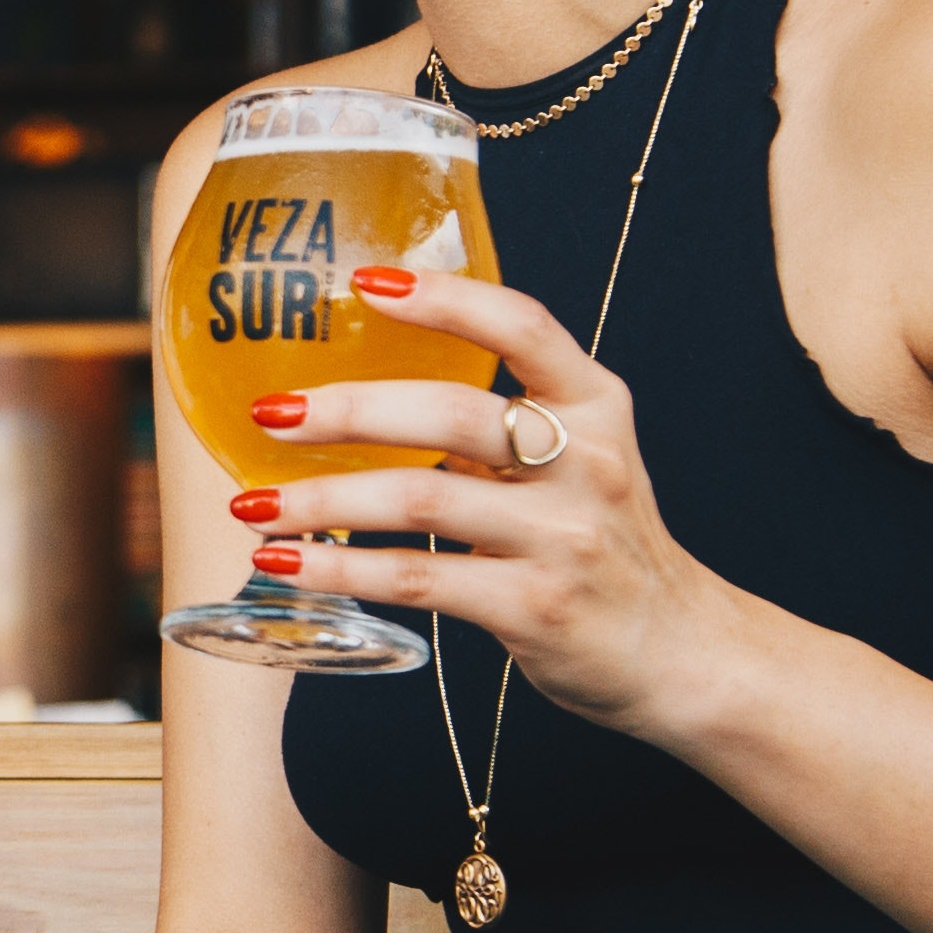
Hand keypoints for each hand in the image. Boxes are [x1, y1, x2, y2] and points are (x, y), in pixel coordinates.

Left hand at [219, 266, 746, 735]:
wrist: (680, 651)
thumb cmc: (605, 544)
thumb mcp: (579, 460)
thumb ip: (499, 423)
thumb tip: (366, 388)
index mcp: (596, 405)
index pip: (522, 326)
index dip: (445, 298)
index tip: (365, 281)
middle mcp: (586, 462)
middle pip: (452, 413)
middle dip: (348, 410)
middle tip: (269, 412)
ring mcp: (562, 537)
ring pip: (421, 499)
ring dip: (323, 499)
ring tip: (251, 504)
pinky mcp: (533, 607)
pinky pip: (418, 578)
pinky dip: (341, 567)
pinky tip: (288, 563)